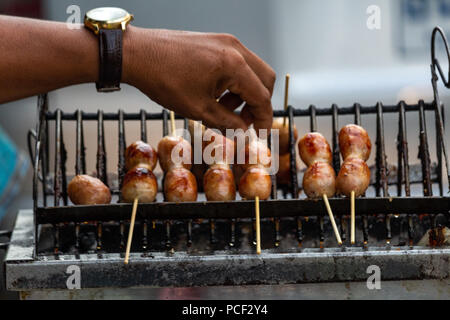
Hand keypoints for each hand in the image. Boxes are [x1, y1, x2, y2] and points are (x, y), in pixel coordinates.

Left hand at [123, 27, 275, 132]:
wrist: (137, 54)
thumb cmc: (163, 79)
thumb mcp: (198, 109)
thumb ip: (227, 122)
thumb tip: (243, 131)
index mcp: (234, 65)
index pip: (262, 96)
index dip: (264, 119)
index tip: (261, 134)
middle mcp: (235, 48)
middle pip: (265, 79)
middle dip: (258, 103)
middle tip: (243, 122)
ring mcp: (226, 41)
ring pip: (252, 70)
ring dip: (245, 93)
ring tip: (224, 109)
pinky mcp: (216, 41)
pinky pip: (237, 62)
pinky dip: (235, 81)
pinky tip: (216, 94)